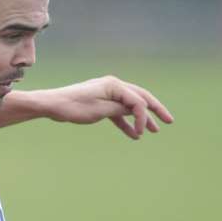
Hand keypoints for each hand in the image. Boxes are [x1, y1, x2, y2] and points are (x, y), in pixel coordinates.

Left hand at [39, 75, 173, 138]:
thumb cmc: (73, 106)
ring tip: (154, 131)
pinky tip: (133, 135)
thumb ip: (119, 110)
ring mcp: (107, 94)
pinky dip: (125, 123)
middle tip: (169, 121)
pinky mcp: (101, 102)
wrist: (53, 105)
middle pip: (140, 98)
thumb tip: (136, 110)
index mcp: (114, 85)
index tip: (141, 132)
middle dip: (155, 110)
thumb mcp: (99, 111)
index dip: (143, 117)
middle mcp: (113, 86)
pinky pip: (118, 113)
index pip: (137, 100)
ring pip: (129, 106)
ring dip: (141, 119)